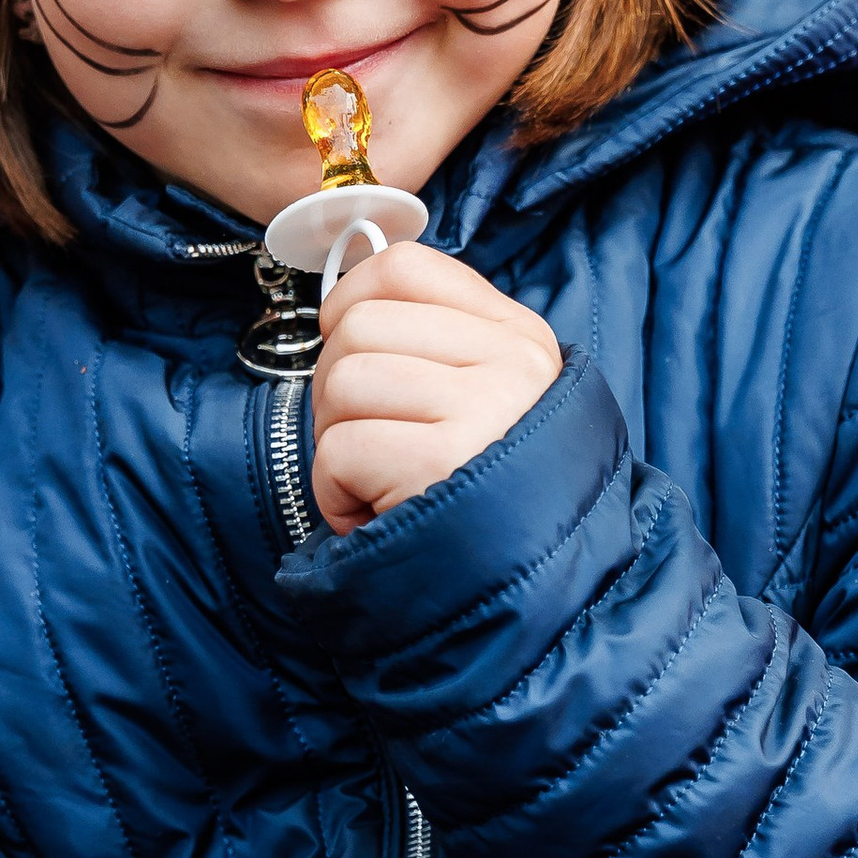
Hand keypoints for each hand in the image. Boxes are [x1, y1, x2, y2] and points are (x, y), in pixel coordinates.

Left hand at [309, 242, 559, 536]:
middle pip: (358, 326)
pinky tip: (375, 512)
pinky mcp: (441, 465)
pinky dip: (335, 491)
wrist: (522, 591)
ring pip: (341, 382)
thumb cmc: (480, 495)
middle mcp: (510, 364)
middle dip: (336, 390)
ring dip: (335, 442)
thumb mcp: (483, 400)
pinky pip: (338, 449)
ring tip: (378, 479)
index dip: (350, 299)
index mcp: (518, 337)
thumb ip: (431, 344)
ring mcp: (482, 411)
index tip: (344, 342)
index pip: (405, 266)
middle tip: (370, 442)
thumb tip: (342, 307)